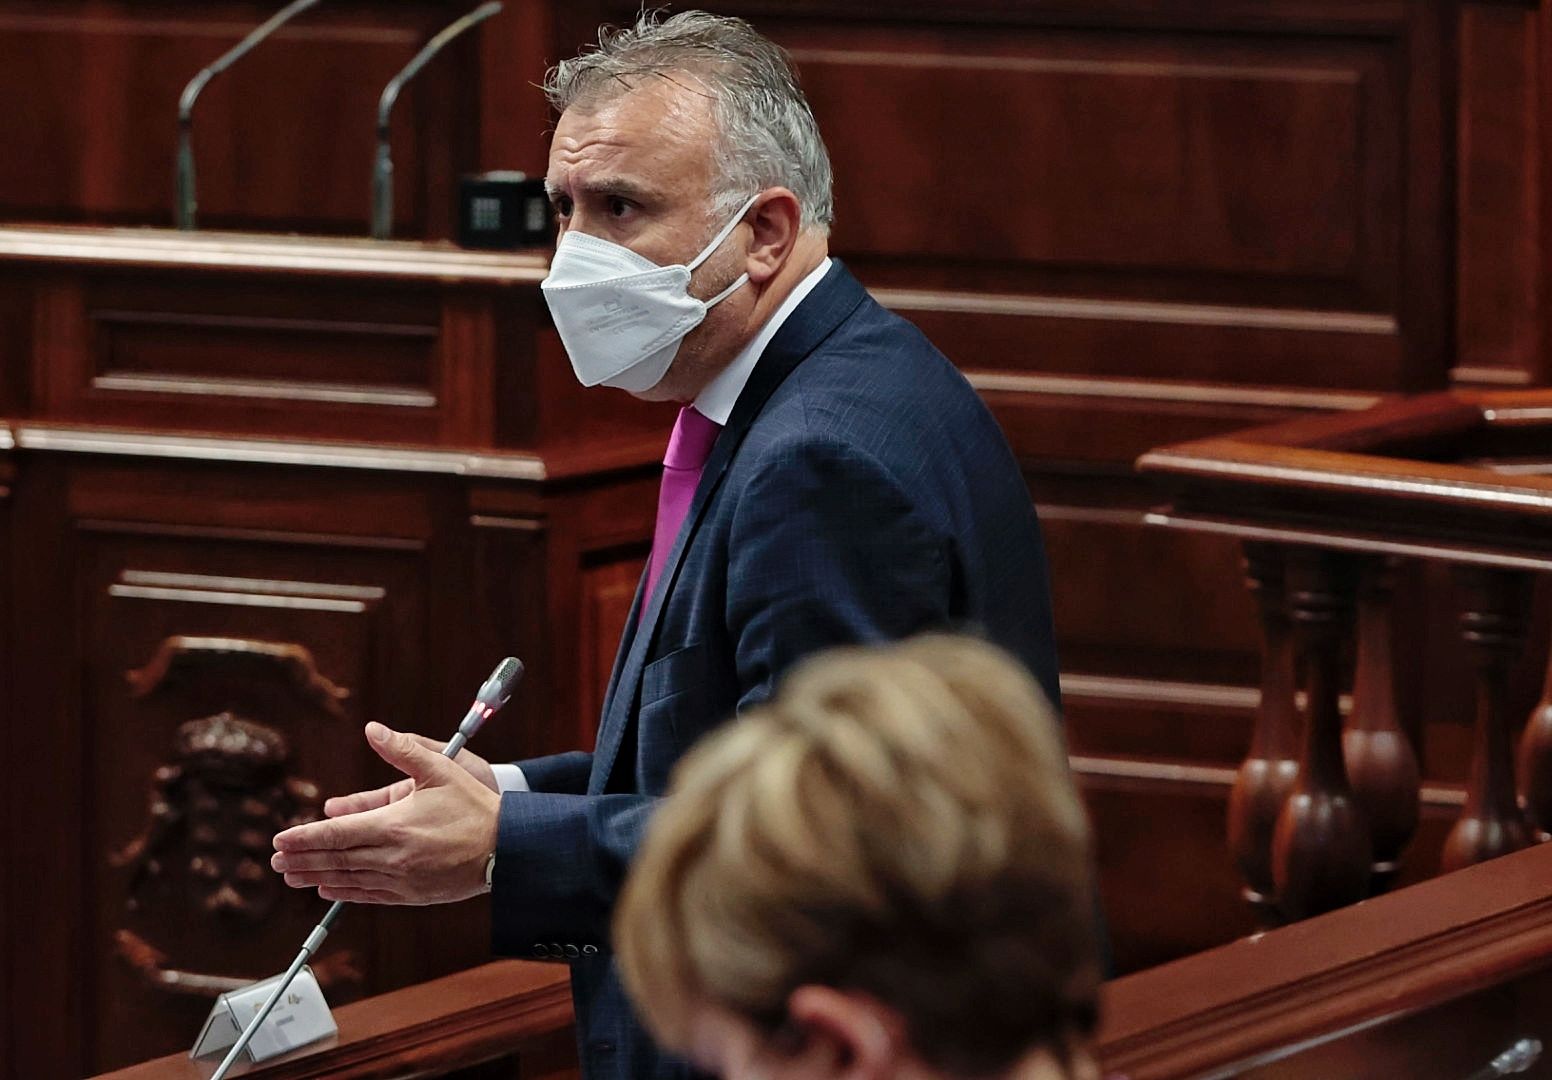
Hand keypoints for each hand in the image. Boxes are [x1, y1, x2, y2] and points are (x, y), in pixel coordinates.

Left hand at [271, 722, 499, 904]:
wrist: (507, 848)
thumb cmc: (475, 806)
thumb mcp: (441, 769)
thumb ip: (402, 750)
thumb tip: (372, 730)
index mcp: (394, 825)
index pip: (337, 833)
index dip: (305, 837)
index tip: (280, 840)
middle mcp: (392, 857)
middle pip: (335, 859)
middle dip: (302, 859)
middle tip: (275, 861)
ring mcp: (401, 880)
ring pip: (348, 880)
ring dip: (316, 877)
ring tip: (292, 876)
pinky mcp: (412, 895)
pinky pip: (369, 895)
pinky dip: (344, 892)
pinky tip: (328, 889)